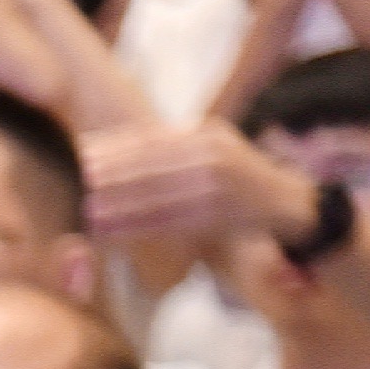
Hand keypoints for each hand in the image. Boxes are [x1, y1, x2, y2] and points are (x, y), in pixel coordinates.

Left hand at [84, 117, 321, 253]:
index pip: (148, 137)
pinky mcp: (231, 207)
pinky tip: (113, 235)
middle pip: (150, 161)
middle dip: (109, 174)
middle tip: (71, 185)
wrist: (298, 210)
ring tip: (84, 213)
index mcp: (204, 133)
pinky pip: (176, 219)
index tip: (74, 155)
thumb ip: (166, 165)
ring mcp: (226, 176)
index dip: (109, 147)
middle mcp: (215, 147)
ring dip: (121, 203)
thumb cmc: (237, 196)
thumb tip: (108, 168)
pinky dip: (141, 227)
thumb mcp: (203, 168)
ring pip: (161, 190)